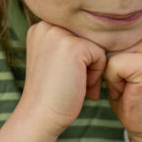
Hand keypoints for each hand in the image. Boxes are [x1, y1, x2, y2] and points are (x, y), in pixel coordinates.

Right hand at [17, 21, 106, 136]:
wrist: (39, 116)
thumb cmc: (52, 94)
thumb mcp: (54, 60)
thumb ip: (68, 43)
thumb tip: (101, 35)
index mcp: (41, 27)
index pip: (78, 34)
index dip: (79, 58)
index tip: (67, 77)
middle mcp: (47, 25)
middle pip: (87, 37)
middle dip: (87, 62)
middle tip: (75, 83)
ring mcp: (58, 34)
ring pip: (95, 46)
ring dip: (93, 68)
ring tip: (78, 85)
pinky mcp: (73, 46)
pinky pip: (100, 55)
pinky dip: (96, 75)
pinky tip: (81, 87)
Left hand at [104, 29, 141, 138]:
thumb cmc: (125, 91)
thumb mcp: (114, 59)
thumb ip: (105, 40)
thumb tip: (77, 26)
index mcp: (141, 26)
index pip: (103, 27)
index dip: (97, 50)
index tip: (112, 68)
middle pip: (103, 38)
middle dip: (101, 62)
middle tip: (120, 78)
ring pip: (106, 51)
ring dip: (106, 72)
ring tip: (123, 83)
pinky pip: (112, 66)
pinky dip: (113, 82)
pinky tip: (127, 89)